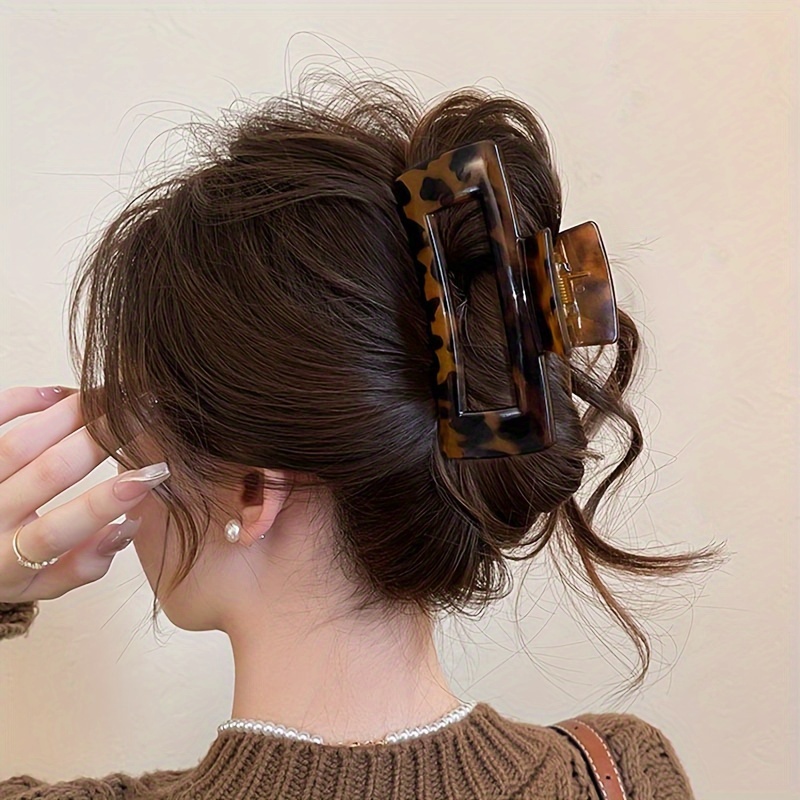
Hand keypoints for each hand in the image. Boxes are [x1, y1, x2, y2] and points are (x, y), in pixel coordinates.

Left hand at [0, 386, 169, 603]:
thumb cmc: (8, 564)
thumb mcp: (44, 583)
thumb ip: (87, 566)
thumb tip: (127, 526)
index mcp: (8, 561)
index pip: (58, 532)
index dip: (106, 503)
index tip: (149, 475)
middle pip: (48, 473)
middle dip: (103, 441)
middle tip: (144, 415)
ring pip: (22, 442)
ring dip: (73, 414)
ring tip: (112, 400)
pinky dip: (26, 399)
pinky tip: (60, 394)